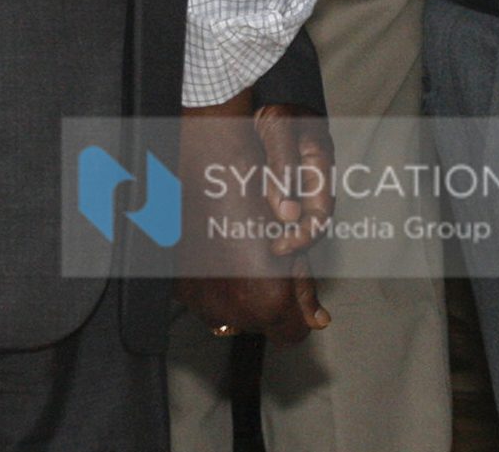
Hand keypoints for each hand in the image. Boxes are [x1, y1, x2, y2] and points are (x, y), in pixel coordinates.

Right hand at [177, 93, 332, 344]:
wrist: (202, 166)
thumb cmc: (255, 194)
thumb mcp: (294, 239)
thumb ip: (305, 287)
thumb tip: (319, 320)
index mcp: (266, 299)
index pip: (295, 333)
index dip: (301, 308)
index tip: (295, 283)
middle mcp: (231, 311)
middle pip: (264, 325)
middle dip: (272, 298)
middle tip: (270, 257)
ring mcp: (201, 302)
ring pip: (234, 317)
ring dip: (243, 293)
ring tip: (243, 254)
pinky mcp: (180, 290)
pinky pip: (207, 302)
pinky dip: (216, 285)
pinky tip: (219, 254)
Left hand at [253, 102, 337, 258]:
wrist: (270, 81)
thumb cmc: (278, 103)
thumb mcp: (279, 134)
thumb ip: (283, 170)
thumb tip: (288, 214)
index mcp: (320, 164)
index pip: (322, 213)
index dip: (304, 236)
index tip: (280, 246)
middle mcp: (315, 172)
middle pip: (312, 217)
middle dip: (295, 237)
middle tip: (271, 249)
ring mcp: (301, 172)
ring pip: (298, 210)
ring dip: (283, 228)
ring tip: (261, 238)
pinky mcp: (285, 171)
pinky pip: (284, 199)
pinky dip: (274, 214)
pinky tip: (258, 221)